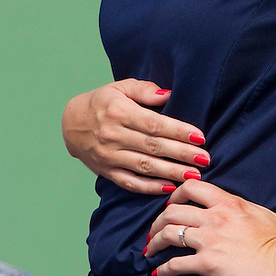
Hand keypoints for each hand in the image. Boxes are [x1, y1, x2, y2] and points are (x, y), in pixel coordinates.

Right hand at [61, 79, 209, 194]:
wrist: (71, 124)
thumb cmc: (102, 102)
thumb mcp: (120, 87)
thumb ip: (144, 90)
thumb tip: (168, 95)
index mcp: (119, 111)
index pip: (154, 124)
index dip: (178, 131)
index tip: (200, 137)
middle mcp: (113, 135)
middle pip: (154, 147)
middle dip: (182, 154)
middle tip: (204, 159)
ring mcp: (109, 156)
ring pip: (145, 167)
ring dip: (171, 173)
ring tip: (194, 176)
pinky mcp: (107, 171)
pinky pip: (131, 183)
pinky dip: (150, 188)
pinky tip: (169, 188)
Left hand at [145, 179, 275, 275]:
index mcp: (229, 202)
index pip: (191, 187)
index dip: (176, 193)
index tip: (171, 203)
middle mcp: (214, 216)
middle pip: (172, 210)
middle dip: (158, 220)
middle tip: (154, 230)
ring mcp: (209, 239)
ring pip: (168, 234)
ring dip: (155, 243)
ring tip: (150, 250)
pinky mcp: (208, 263)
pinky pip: (176, 264)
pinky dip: (164, 269)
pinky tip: (159, 274)